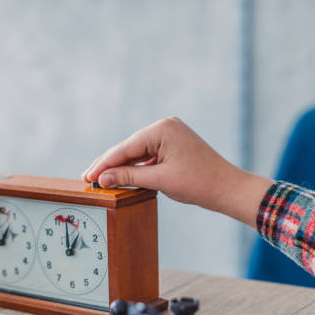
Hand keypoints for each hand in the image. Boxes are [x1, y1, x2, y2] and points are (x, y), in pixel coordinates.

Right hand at [82, 117, 273, 227]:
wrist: (227, 188)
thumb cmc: (198, 182)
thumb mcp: (159, 180)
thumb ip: (129, 177)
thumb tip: (103, 179)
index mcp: (162, 129)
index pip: (125, 148)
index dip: (104, 164)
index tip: (88, 177)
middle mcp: (165, 127)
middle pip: (129, 148)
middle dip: (110, 165)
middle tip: (88, 179)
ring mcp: (170, 135)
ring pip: (138, 153)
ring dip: (122, 167)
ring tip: (101, 180)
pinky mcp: (173, 146)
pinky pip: (149, 156)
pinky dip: (137, 168)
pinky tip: (122, 177)